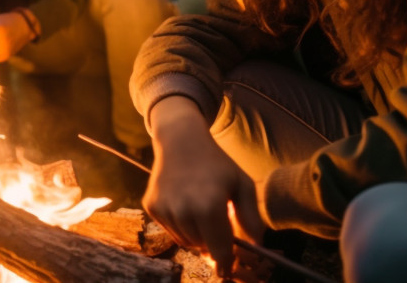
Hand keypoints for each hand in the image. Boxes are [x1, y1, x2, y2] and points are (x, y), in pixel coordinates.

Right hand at [143, 97, 264, 276]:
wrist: (180, 140)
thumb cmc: (216, 163)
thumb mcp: (242, 184)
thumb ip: (252, 218)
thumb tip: (255, 247)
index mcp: (209, 206)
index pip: (220, 251)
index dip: (227, 262)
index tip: (230, 266)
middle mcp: (183, 211)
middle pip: (203, 248)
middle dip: (213, 242)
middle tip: (217, 223)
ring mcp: (164, 209)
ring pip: (185, 241)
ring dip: (196, 234)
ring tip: (201, 209)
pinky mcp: (151, 207)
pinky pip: (170, 230)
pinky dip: (180, 225)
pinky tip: (184, 203)